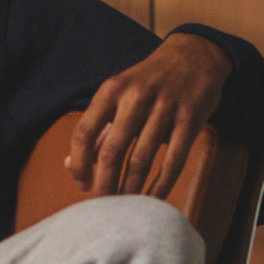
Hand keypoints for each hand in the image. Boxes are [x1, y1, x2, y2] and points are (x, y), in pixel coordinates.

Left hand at [65, 33, 232, 198]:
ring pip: (141, 159)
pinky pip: (173, 159)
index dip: (80, 163)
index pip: (84, 132)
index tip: (81, 184)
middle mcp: (135, 98)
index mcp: (111, 91)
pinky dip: (161, 184)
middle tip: (102, 206)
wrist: (194, 55)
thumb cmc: (148, 82)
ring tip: (123, 207)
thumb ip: (96, 130)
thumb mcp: (117, 96)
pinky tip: (152, 200)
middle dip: (104, 184)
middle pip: (112, 151)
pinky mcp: (190, 118)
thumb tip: (70, 165)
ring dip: (130, 188)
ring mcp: (165, 108)